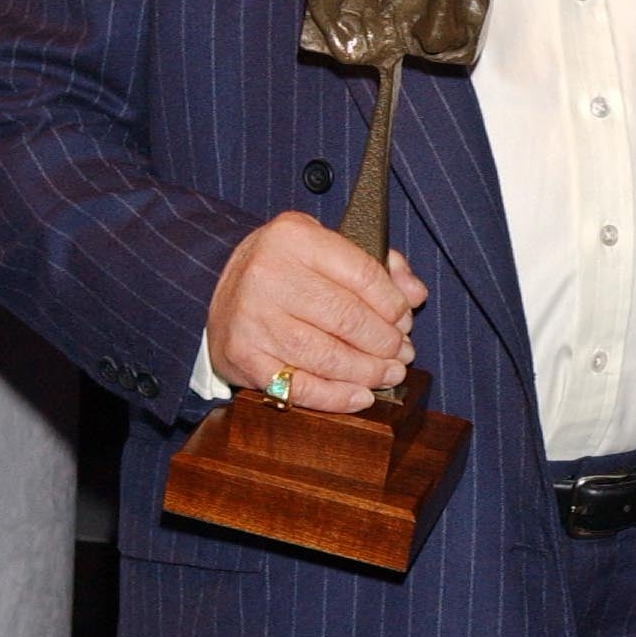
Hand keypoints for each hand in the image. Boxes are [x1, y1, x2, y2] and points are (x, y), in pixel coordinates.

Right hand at [206, 214, 427, 414]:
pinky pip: (300, 387)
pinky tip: (360, 396)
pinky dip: (336, 397)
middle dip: (384, 342)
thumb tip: (414, 293)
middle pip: (347, 318)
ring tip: (388, 373)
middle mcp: (268, 275)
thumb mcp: (324, 247)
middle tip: (401, 352)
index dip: (393, 303)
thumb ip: (376, 264)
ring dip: (368, 372)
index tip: (404, 318)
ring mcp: (253, 319)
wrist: (221, 294)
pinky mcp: (244, 357)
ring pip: (327, 356)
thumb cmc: (285, 270)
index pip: (362, 274)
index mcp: (293, 238)